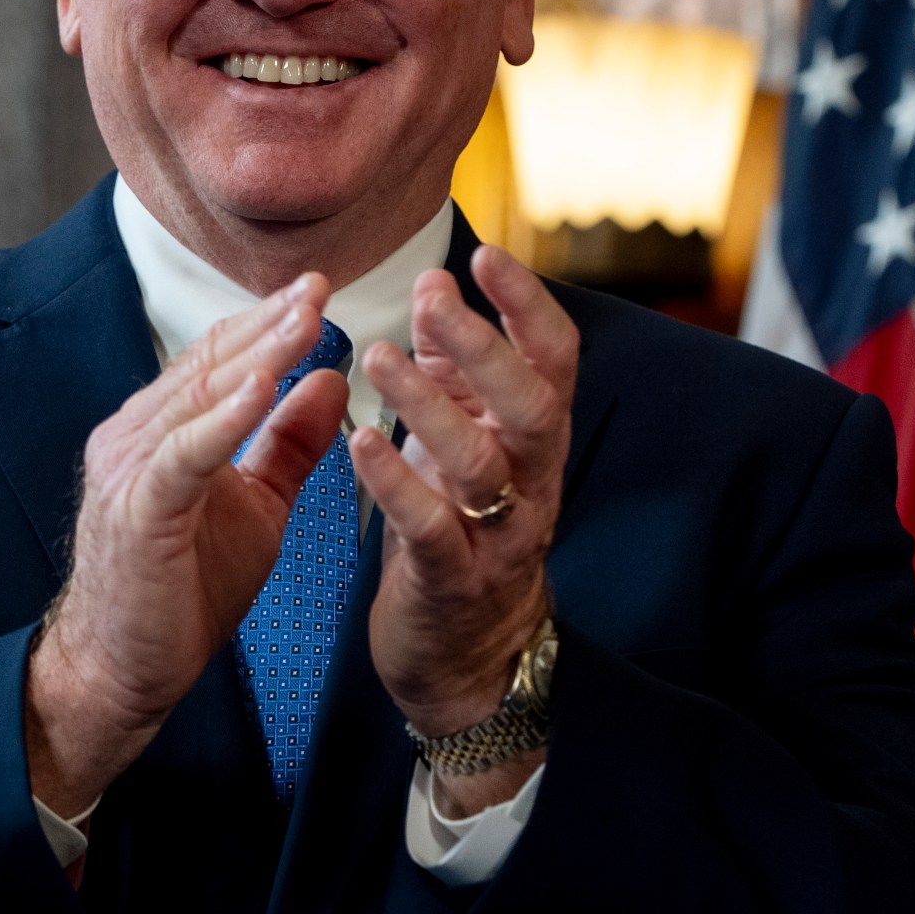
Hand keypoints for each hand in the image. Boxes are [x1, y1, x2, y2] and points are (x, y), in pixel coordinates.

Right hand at [25, 275, 347, 816]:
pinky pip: (184, 453)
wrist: (124, 670)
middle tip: (318, 286)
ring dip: (254, 356)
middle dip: (266, 324)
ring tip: (302, 322)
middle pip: (208, 364)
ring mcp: (130, 468)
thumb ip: (288, 443)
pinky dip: (222, 418)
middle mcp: (136, 435)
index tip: (317, 290)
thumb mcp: (257, 506)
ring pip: (197, 398)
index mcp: (162, 430)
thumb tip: (330, 379)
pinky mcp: (137, 508)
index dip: (266, 322)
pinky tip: (260, 388)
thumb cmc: (183, 591)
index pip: (217, 360)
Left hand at [351, 246, 577, 814]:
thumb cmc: (462, 529)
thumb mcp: (467, 440)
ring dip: (428, 405)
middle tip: (432, 297)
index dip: (528, 305)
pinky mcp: (454, 582)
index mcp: (535, 439)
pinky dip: (397, 483)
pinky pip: (433, 529)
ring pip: (479, 463)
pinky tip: (360, 441)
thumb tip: (438, 283)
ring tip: (379, 356)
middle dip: (483, 346)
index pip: (554, 359)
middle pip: (531, 404)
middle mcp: (532, 482)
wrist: (467, 658)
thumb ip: (455, 370)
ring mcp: (499, 536)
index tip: (487, 254)